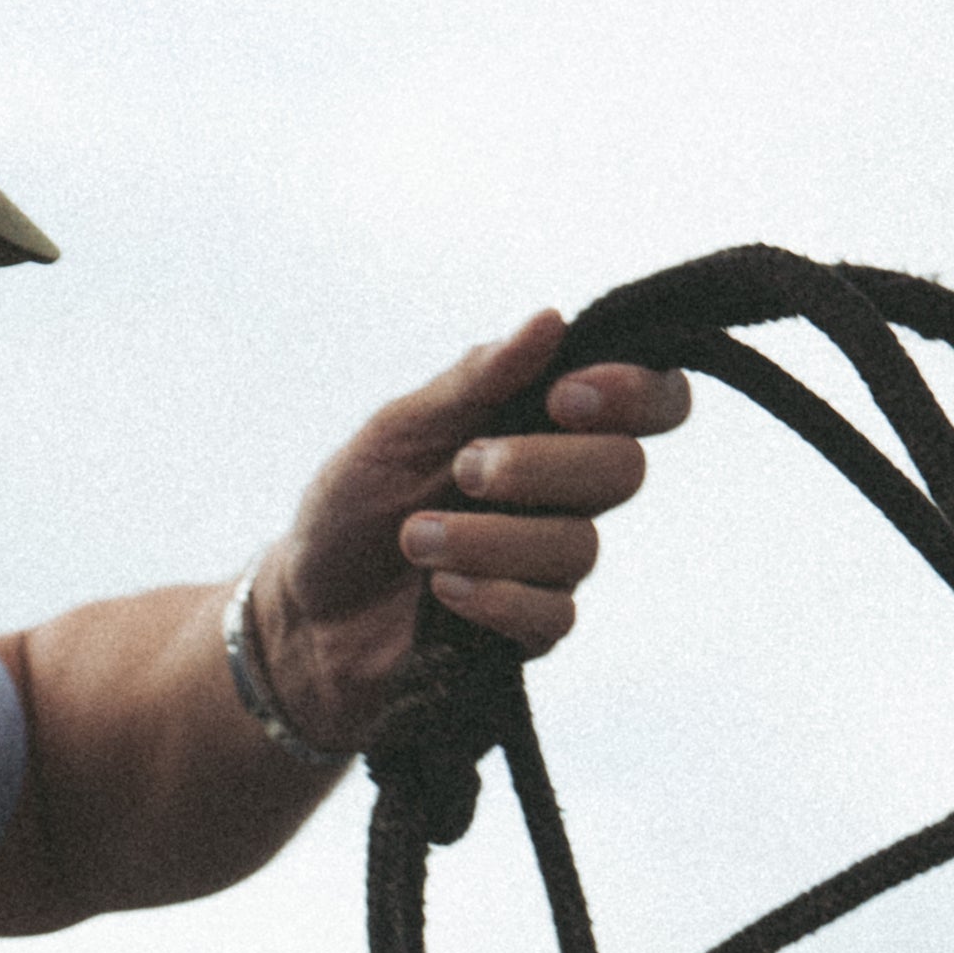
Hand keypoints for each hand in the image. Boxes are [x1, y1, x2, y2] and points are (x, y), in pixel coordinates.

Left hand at [254, 314, 691, 755]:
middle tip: (465, 468)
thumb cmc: (350, 509)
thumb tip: (550, 320)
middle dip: (544, 466)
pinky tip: (442, 591)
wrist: (305, 613)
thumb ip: (474, 382)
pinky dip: (495, 598)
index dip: (635, 392)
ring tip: (417, 537)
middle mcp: (562, 491)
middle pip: (623, 470)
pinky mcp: (527, 631)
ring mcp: (549, 565)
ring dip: (492, 538)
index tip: (565, 396)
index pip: (649, 399)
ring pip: (580, 547)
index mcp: (544, 423)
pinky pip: (553, 617)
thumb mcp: (398, 429)